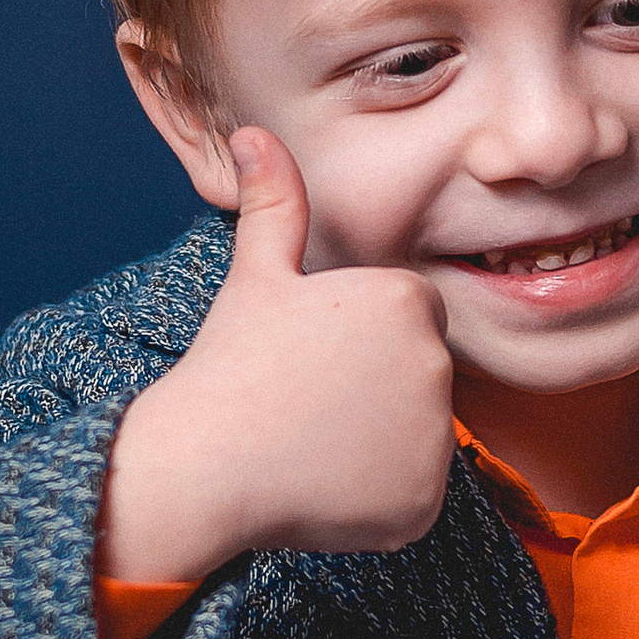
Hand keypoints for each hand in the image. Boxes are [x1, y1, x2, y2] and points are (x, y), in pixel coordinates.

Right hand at [99, 131, 460, 582]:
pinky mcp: (423, 503)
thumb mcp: (255, 277)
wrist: (202, 467)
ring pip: (416, 436)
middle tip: (308, 401)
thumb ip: (275, 205)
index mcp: (407, 300)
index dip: (357, 336)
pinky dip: (377, 499)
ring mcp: (434, 440)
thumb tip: (253, 135)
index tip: (312, 356)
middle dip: (375, 388)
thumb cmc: (228, 365)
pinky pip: (412, 496)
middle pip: (419, 375)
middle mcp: (436, 364)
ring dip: (377, 443)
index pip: (411, 316)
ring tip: (311, 441)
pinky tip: (322, 486)